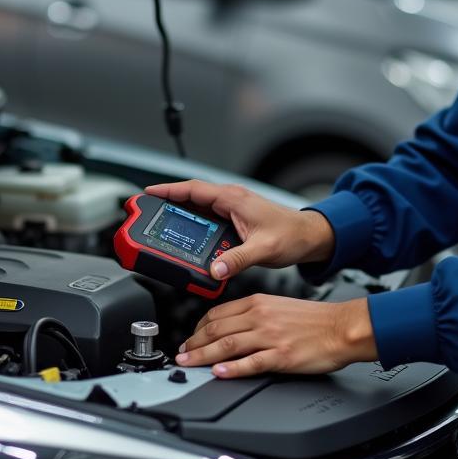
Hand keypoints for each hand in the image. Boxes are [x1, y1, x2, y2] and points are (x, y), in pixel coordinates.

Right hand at [144, 179, 334, 280]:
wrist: (310, 236)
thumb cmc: (292, 235)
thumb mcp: (264, 249)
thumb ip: (238, 259)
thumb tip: (215, 269)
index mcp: (234, 199)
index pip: (193, 189)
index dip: (168, 190)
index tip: (148, 194)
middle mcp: (231, 200)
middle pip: (191, 197)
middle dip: (168, 202)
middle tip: (147, 211)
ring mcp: (233, 208)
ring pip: (198, 207)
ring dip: (180, 213)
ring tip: (161, 224)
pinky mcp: (235, 218)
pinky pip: (208, 217)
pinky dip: (194, 223)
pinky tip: (188, 236)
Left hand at [175, 294, 377, 377]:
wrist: (343, 327)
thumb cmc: (315, 320)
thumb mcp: (279, 306)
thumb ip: (254, 314)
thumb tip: (232, 326)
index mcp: (259, 303)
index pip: (217, 314)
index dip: (197, 328)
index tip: (189, 338)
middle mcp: (260, 318)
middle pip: (216, 329)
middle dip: (193, 343)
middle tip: (181, 355)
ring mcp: (270, 337)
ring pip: (227, 345)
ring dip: (202, 356)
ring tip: (188, 364)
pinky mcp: (281, 356)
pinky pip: (251, 363)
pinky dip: (232, 368)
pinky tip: (219, 372)